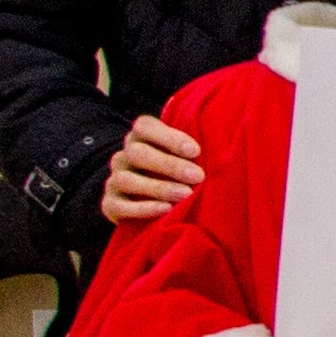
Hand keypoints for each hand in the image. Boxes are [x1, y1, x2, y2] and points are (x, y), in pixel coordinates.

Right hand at [101, 112, 203, 226]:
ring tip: (185, 195)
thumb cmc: (184, 176)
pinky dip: (142, 208)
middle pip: (137, 153)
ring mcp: (115, 179)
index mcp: (142, 137)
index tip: (196, 151)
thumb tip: (225, 146)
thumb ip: (196, 151)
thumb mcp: (190, 159)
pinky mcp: (110, 204)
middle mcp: (125, 155)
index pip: (144, 127)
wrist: (157, 209)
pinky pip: (117, 205)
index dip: (169, 137)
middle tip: (198, 177)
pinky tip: (165, 210)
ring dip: (158, 187)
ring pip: (126, 179)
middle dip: (170, 165)